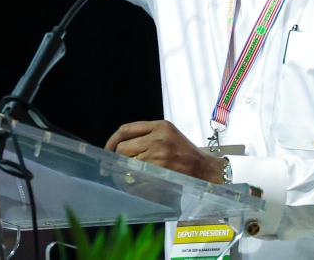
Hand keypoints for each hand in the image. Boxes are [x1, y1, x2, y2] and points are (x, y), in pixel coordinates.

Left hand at [105, 120, 226, 182]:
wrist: (205, 168)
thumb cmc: (186, 153)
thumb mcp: (169, 135)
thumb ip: (148, 136)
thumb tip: (120, 148)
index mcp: (160, 126)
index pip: (126, 129)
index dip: (112, 141)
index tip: (108, 151)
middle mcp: (159, 137)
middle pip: (124, 147)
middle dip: (116, 159)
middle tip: (113, 168)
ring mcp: (160, 154)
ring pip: (128, 164)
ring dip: (123, 173)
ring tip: (124, 178)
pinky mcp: (162, 170)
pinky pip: (138, 178)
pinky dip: (132, 184)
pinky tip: (133, 186)